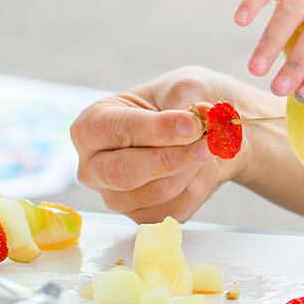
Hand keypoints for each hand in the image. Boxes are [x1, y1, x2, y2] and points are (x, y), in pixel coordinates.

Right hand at [71, 66, 244, 223]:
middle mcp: (94, 166)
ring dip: (194, 170)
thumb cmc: (187, 100)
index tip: (194, 123)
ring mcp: (116, 196)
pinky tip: (202, 167)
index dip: (158, 129)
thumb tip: (198, 121)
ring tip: (210, 147)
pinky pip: (175, 210)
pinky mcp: (143, 216)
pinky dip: (200, 186)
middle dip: (174, 158)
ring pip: (157, 192)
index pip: (117, 130)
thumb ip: (188, 104)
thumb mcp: (187, 87)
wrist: (210, 130)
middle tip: (210, 143)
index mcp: (92, 126)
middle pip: (124, 173)